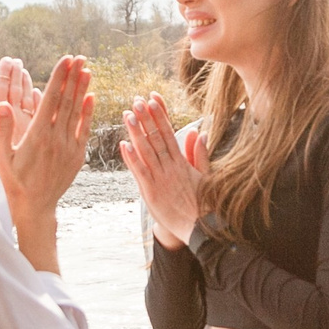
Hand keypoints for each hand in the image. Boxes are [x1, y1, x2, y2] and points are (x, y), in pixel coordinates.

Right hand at [0, 55, 92, 239]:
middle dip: (73, 76)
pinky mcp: (78, 155)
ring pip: (77, 112)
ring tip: (87, 69)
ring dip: (82, 89)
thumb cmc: (13, 179)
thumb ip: (2, 127)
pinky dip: (88, 112)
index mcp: (37, 135)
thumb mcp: (1, 155)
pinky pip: (85, 129)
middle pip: (67, 101)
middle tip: (80, 56)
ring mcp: (69, 147)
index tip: (66, 59)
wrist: (35, 206)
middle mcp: (56, 138)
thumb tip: (1, 102)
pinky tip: (92, 97)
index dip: (59, 77)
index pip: (51, 99)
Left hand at [0, 57, 41, 158]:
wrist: (17, 191)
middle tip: (20, 59)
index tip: (8, 59)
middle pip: (15, 92)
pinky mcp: (36, 134)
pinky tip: (44, 93)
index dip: (5, 74)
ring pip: (28, 100)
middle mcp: (12, 121)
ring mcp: (25, 127)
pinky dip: (42, 102)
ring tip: (29, 70)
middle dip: (17, 75)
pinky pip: (40, 113)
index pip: (2, 90)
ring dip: (29, 84)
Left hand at [119, 93, 205, 248]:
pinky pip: (141, 172)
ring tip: (127, 114)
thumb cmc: (203, 204)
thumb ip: (200, 154)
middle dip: (146, 118)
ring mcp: (161, 179)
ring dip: (136, 132)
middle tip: (136, 100)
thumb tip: (199, 132)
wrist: (200, 229)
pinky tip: (124, 145)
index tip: (153, 99)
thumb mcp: (204, 176)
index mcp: (182, 162)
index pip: (169, 132)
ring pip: (147, 151)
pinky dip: (132, 158)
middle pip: (157, 137)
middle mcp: (171, 167)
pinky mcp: (152, 193)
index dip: (160, 115)